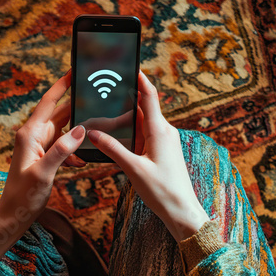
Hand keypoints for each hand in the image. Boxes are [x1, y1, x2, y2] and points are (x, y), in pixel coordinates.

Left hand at [0, 69, 86, 219]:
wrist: (15, 213)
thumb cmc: (24, 195)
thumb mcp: (43, 172)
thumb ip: (61, 151)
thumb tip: (80, 130)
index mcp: (30, 134)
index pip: (49, 102)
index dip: (62, 85)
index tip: (74, 71)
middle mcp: (34, 135)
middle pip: (60, 113)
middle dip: (78, 109)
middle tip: (98, 103)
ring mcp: (40, 145)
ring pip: (64, 129)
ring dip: (78, 133)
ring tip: (96, 133)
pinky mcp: (45, 154)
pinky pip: (63, 144)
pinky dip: (74, 149)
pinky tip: (81, 160)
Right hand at [87, 70, 208, 241]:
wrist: (182, 210)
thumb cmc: (161, 190)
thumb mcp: (132, 168)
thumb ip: (112, 148)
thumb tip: (93, 132)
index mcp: (160, 130)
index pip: (149, 96)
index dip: (140, 78)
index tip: (131, 65)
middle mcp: (165, 131)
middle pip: (144, 107)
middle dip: (127, 99)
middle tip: (109, 91)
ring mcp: (166, 140)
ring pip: (145, 122)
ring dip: (129, 118)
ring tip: (109, 114)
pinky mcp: (165, 150)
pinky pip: (148, 134)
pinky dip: (134, 131)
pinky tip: (121, 136)